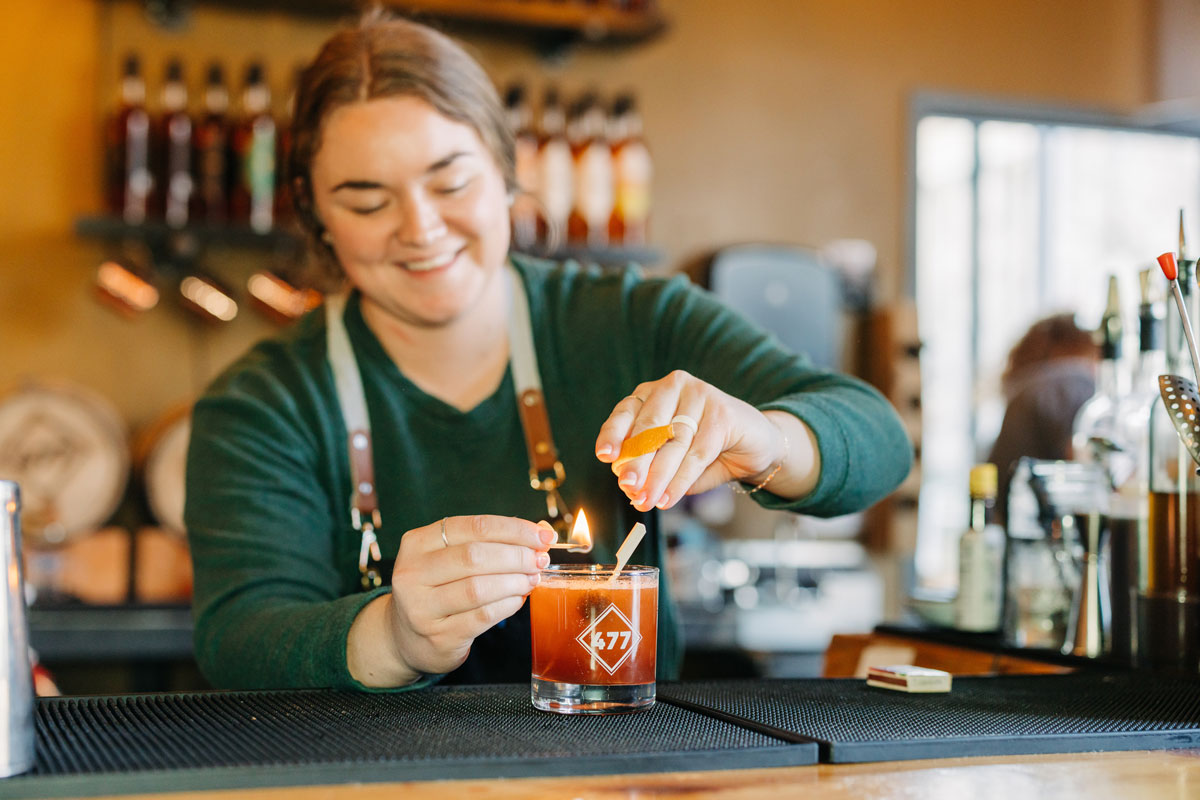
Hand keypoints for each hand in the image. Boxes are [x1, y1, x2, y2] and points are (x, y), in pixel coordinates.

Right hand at [352, 515, 553, 683]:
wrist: (407, 638)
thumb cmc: (439, 589)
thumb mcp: (452, 558)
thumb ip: (492, 541)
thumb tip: (542, 531)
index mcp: (417, 543)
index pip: (474, 527)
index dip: (514, 529)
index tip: (544, 535)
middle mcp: (412, 573)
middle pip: (475, 556)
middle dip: (517, 556)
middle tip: (540, 560)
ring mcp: (421, 607)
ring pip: (478, 588)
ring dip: (515, 581)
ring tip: (532, 579)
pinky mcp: (438, 636)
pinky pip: (482, 616)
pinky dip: (508, 605)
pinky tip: (518, 598)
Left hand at [594, 370, 796, 511]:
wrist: (754, 444)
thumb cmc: (706, 449)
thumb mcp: (670, 458)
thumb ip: (650, 467)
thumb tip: (629, 488)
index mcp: (652, 393)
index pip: (625, 412)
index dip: (613, 434)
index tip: (604, 456)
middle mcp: (673, 387)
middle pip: (649, 428)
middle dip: (636, 462)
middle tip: (628, 487)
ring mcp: (699, 395)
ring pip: (673, 443)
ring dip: (658, 477)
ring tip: (648, 501)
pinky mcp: (722, 412)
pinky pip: (697, 452)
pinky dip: (682, 479)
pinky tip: (670, 497)